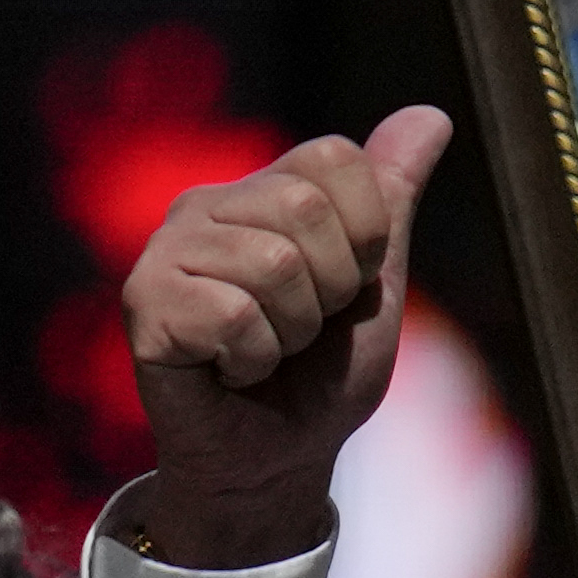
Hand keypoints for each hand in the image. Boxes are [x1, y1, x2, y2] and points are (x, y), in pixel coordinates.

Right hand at [125, 105, 456, 571]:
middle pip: (306, 210)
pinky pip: (234, 313)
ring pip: (272, 264)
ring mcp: (168, 249)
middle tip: (299, 331)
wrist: (276, 463)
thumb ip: (392, 201)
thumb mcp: (375, 286)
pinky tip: (231, 372)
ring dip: (291, 332)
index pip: (337, 159)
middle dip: (329, 292)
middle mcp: (208, 205)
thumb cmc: (320, 378)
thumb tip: (431, 114)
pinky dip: (253, 360)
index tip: (343, 289)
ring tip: (264, 353)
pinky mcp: (146, 301)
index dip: (366, 237)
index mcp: (264, 190)